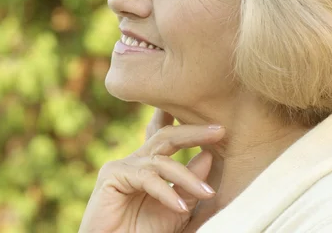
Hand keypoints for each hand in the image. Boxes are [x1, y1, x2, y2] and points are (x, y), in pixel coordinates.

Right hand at [79, 109, 224, 232]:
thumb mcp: (177, 210)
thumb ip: (190, 185)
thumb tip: (208, 156)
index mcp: (150, 166)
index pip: (168, 138)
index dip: (186, 125)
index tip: (214, 120)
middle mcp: (136, 161)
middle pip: (166, 137)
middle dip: (193, 132)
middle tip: (219, 131)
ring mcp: (122, 166)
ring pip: (160, 160)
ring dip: (187, 177)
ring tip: (207, 193)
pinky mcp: (112, 175)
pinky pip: (146, 178)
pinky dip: (165, 192)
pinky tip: (178, 207)